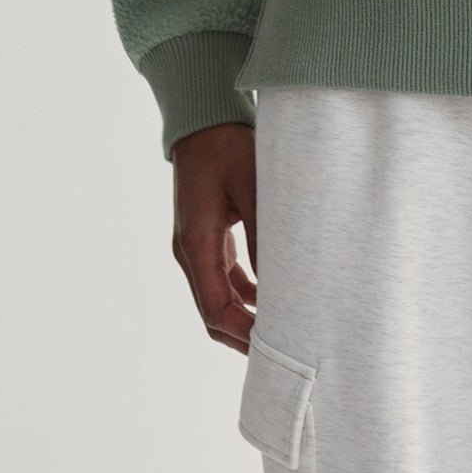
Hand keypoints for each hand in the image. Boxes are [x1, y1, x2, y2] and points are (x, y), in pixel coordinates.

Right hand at [170, 122, 258, 353]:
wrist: (203, 120)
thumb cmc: (226, 146)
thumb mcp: (252, 183)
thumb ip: (264, 231)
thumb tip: (281, 279)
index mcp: (196, 243)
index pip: (215, 309)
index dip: (242, 334)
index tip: (272, 347)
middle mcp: (190, 251)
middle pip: (212, 312)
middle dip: (243, 336)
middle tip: (281, 352)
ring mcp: (196, 245)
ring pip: (217, 298)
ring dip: (243, 317)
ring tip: (281, 329)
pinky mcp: (206, 236)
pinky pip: (222, 277)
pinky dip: (243, 293)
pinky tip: (271, 297)